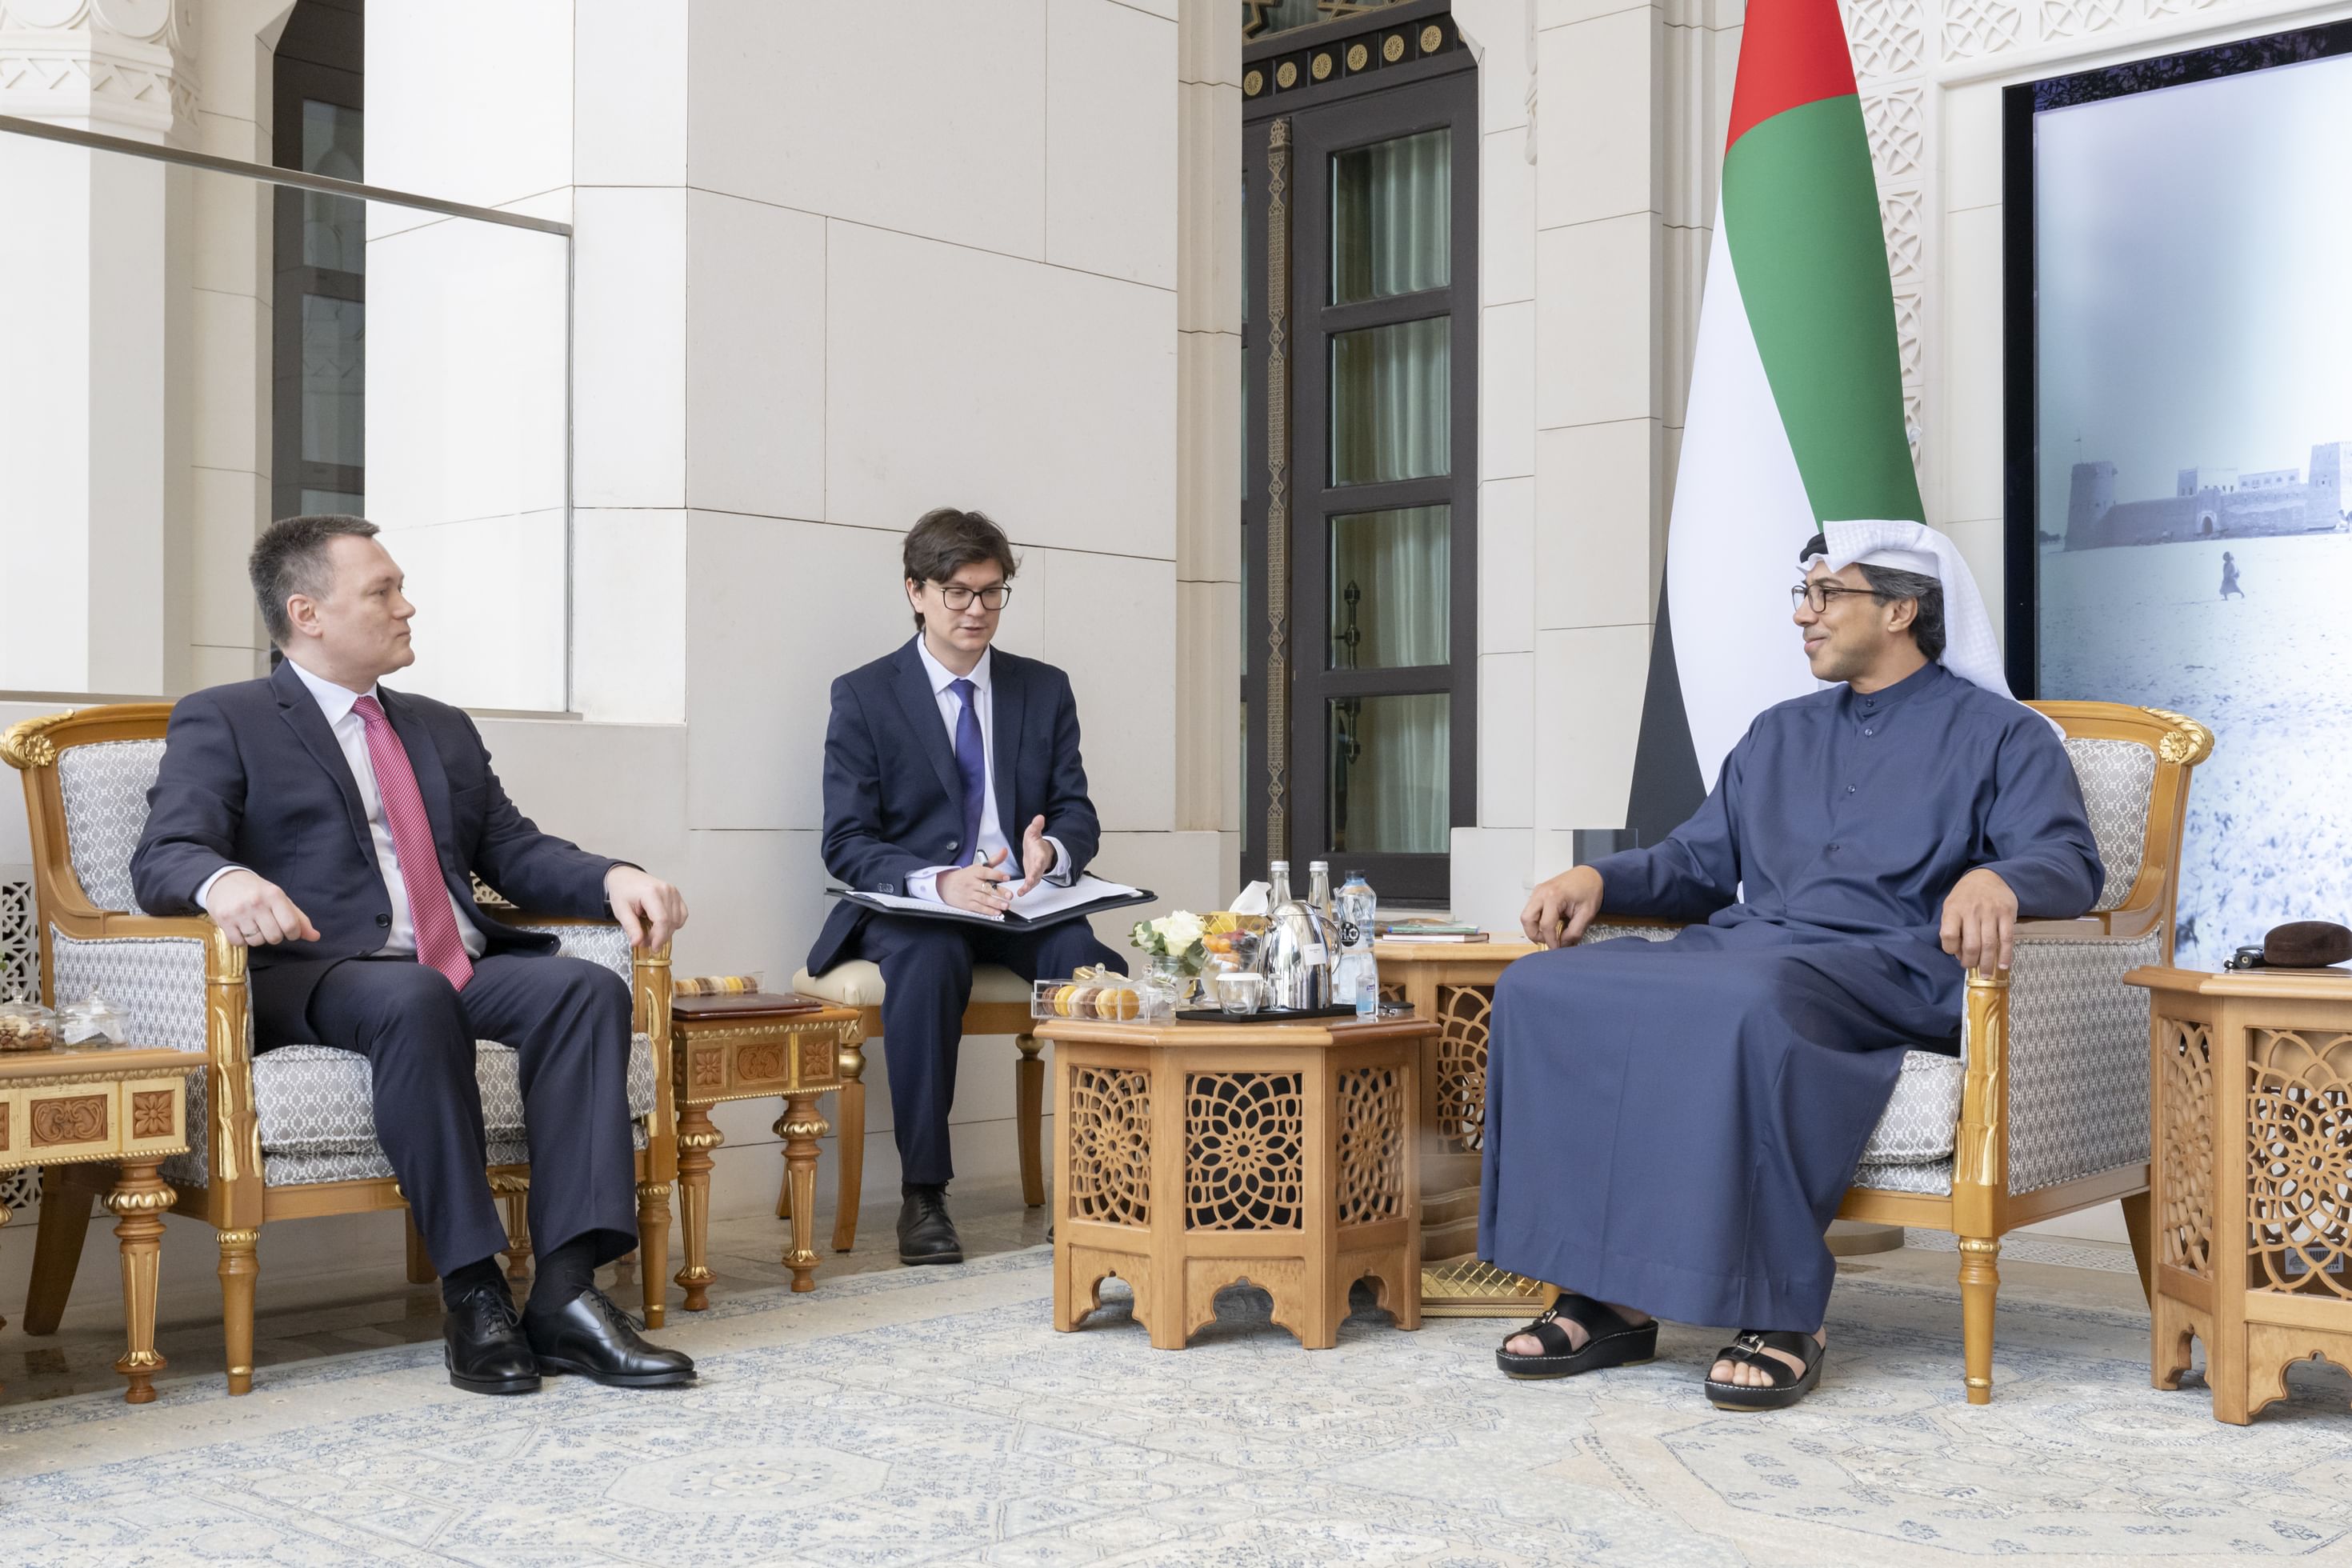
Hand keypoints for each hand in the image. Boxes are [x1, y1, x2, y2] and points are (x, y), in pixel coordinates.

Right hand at [203, 869, 320, 947]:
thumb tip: (315, 937)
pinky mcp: (224, 920)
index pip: (291, 925)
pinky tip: (241, 927)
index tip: (289, 931)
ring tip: (253, 925)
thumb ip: (298, 918)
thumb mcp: (279, 898)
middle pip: (274, 937)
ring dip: (258, 938)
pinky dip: (242, 939)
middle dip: (275, 936)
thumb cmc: (256, 891)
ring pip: (257, 941)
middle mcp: (257, 903)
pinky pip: (239, 942)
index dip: (293, 934)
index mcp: (274, 895)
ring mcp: (239, 911)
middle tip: (268, 926)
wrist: (223, 880)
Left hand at [606, 865, 688, 950]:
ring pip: (677, 920)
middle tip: (647, 942)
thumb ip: (631, 927)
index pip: (662, 920)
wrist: (625, 877)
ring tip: (652, 932)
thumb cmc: (622, 891)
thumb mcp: (621, 910)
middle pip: (671, 922)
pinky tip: (662, 924)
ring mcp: (673, 891)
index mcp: (651, 892)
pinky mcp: (676, 894)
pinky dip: (674, 923)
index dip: (659, 937)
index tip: (654, 948)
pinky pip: (682, 914)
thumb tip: (638, 943)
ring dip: (667, 931)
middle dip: (660, 936)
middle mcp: (666, 890)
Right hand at [941, 848, 1014, 914]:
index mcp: (974, 872)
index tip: (1007, 877)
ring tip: (1006, 905)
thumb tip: (1004, 851)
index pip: (985, 872)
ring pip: (984, 899)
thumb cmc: (964, 876)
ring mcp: (969, 894)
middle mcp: (972, 883)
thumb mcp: (977, 866)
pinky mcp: (968, 904)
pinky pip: (979, 908)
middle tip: (1010, 895)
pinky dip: (988, 911)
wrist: (945, 885)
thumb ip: (994, 860)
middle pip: (986, 887)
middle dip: (999, 892)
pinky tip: (997, 912)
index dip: (996, 874)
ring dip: (995, 903)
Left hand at [1017, 815, 1057, 895]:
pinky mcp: (1031, 878)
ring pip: (1033, 882)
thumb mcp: (1034, 833)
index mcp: (1040, 855)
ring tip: (1022, 892)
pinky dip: (1024, 889)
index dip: (1038, 865)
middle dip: (1033, 879)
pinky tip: (1019, 893)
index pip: (1040, 860)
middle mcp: (1039, 866)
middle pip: (1037, 874)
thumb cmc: (1036, 844)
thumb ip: (1036, 826)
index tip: (1036, 868)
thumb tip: (1039, 817)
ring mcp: (1036, 873)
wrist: (1039, 852)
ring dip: (1028, 887)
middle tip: (1029, 884)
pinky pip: (1028, 885)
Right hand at [1520, 865, 1604, 948]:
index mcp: (1554, 896)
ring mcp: (1538, 891)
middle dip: (1535, 935)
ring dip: (1534, 928)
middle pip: (1527, 920)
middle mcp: (1542, 892)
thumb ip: (1574, 932)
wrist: (1590, 875)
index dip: (1551, 941)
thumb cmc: (1590, 889)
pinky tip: (1550, 923)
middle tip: (1549, 941)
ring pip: (1526, 916)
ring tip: (1550, 932)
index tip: (1556, 948)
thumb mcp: (1587, 914)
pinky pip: (1530, 910)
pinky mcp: (1538, 893)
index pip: (1546, 925)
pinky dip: (1536, 920)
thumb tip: (1563, 943)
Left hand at [1939, 867, 2017, 972]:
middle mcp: (1972, 911)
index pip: (1948, 935)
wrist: (1987, 876)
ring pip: (1989, 944)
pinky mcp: (2007, 913)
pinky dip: (2005, 954)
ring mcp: (1991, 912)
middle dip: (1971, 962)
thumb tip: (1960, 954)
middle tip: (1972, 968)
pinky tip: (2002, 965)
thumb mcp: (1951, 906)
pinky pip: (2007, 938)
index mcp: (1953, 909)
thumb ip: (1952, 928)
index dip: (1951, 949)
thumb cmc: (1966, 897)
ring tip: (1986, 974)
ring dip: (1987, 963)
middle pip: (1971, 944)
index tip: (1956, 954)